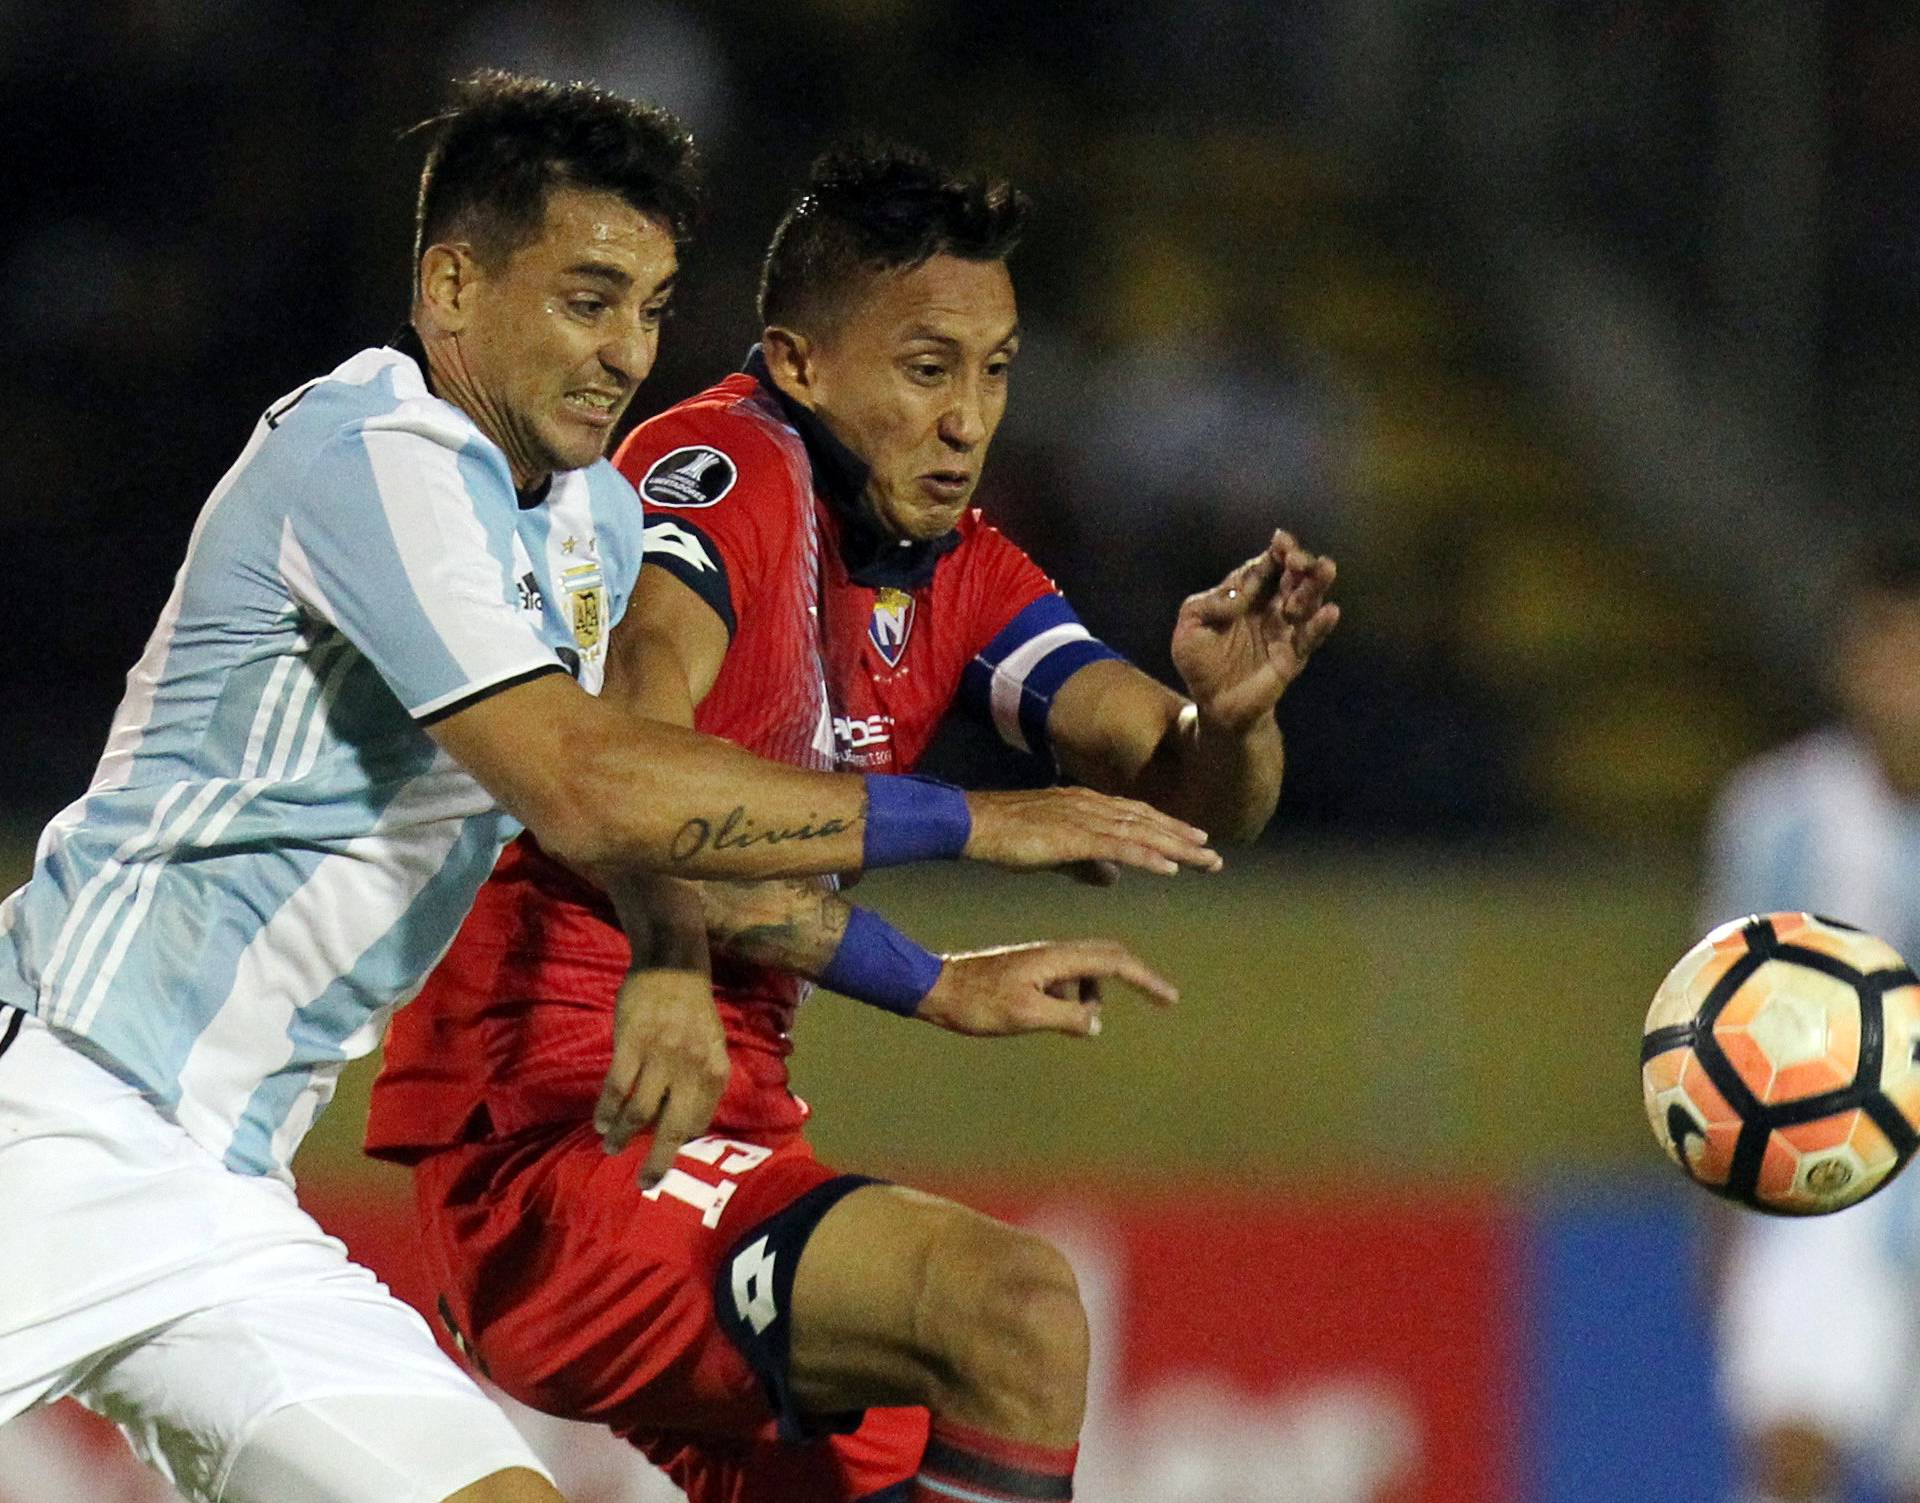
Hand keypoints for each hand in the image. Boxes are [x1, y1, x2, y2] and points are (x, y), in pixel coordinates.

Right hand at [594, 966, 729, 1188]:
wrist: (673, 966)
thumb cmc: (693, 1010)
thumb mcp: (712, 1045)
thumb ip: (701, 1080)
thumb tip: (686, 1120)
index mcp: (715, 1070)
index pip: (698, 1121)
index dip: (679, 1139)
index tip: (663, 1148)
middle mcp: (691, 1068)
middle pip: (673, 1128)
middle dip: (658, 1161)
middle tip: (645, 1182)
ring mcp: (661, 1056)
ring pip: (639, 1111)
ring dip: (623, 1135)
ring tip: (611, 1146)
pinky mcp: (632, 1044)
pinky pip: (617, 1088)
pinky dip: (607, 1110)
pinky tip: (601, 1122)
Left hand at [917, 939, 1179, 1037]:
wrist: (937, 989)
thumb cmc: (977, 1004)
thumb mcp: (1025, 1016)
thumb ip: (1067, 1018)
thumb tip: (1098, 1022)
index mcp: (1056, 959)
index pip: (1114, 963)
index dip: (1146, 980)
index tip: (1170, 998)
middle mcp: (1053, 953)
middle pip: (1109, 958)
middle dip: (1136, 978)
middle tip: (1162, 1000)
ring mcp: (1042, 961)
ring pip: (1087, 973)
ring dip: (1094, 996)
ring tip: (1074, 1023)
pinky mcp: (1031, 971)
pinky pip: (1067, 982)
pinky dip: (1073, 999)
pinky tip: (1049, 1016)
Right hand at [964, 786, 1221, 874]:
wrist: (976, 823)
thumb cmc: (1008, 837)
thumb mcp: (1055, 853)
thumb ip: (1086, 864)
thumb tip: (1114, 878)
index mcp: (1087, 806)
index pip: (1136, 817)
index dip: (1167, 829)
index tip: (1193, 842)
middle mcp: (1092, 806)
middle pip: (1147, 822)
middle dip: (1182, 838)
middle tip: (1213, 854)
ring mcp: (1085, 818)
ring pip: (1142, 833)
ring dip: (1176, 847)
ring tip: (1205, 860)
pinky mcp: (1075, 835)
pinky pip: (1120, 847)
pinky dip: (1148, 856)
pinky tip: (1171, 867)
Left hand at [1172, 528, 1338, 732]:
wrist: (1214, 705)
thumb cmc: (1202, 663)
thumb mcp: (1189, 627)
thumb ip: (1207, 604)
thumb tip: (1238, 595)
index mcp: (1246, 595)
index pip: (1265, 566)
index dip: (1275, 553)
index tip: (1280, 542)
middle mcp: (1270, 607)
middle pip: (1293, 577)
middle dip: (1300, 562)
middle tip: (1297, 560)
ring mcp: (1285, 630)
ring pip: (1308, 601)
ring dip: (1315, 585)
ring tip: (1323, 571)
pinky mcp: (1293, 655)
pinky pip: (1311, 638)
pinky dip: (1321, 624)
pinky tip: (1330, 611)